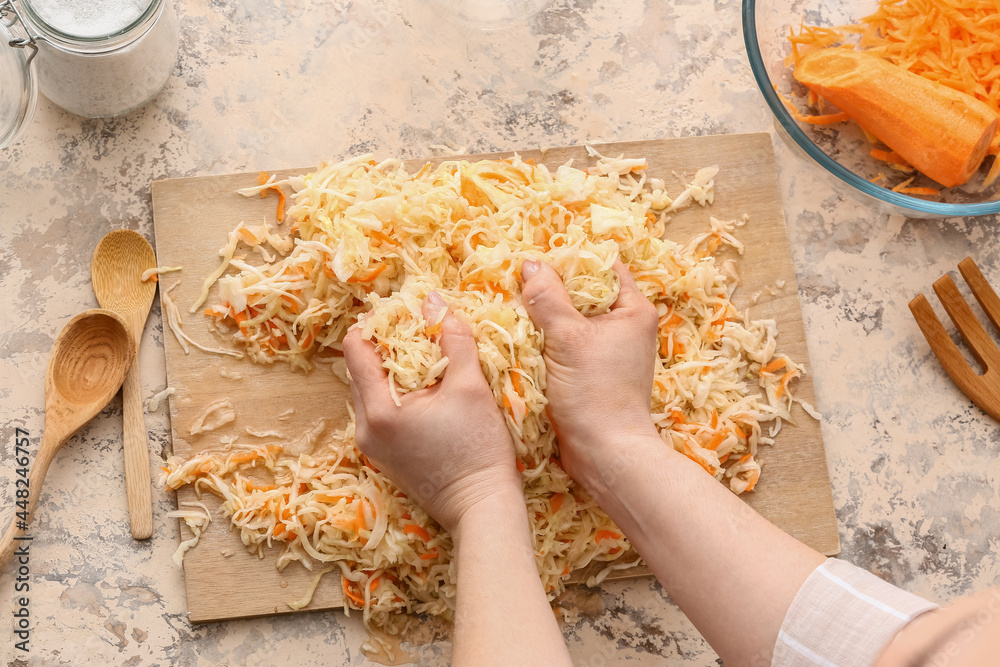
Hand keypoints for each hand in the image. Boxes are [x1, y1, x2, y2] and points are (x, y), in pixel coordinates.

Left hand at [343, 292, 519, 531]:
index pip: (355, 350)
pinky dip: (393, 392)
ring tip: (421, 354)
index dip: (374, 323)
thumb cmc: (478, 449)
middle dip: (382, 344)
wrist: (482, 507)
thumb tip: (434, 300)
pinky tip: (423, 387)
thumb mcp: (470, 387)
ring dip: (388, 368)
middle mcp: (366, 429)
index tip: (401, 310)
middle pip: (358, 370)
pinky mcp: (384, 456)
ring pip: (368, 391)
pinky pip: (378, 411)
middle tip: (413, 327)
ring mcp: (372, 446)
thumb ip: (453, 339)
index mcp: (379, 411)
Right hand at [520, 259, 659, 494]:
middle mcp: (626, 326)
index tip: (536, 260)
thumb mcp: (567, 339)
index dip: (570, 259)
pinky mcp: (593, 372)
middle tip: (517, 283)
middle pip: (584, 292)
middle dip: (551, 288)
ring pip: (571, 320)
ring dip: (545, 316)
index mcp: (633, 309)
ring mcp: (609, 351)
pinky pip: (566, 344)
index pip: (603, 266)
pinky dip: (546, 340)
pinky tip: (521, 338)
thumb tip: (531, 265)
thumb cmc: (594, 393)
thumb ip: (548, 299)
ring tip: (513, 307)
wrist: (605, 453)